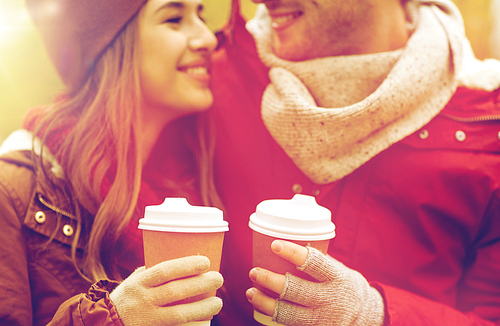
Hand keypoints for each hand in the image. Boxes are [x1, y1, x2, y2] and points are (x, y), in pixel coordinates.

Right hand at [110, 255, 222, 325]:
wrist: (106, 324)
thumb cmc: (128, 298)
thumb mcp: (134, 282)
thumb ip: (154, 273)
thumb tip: (184, 262)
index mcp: (139, 283)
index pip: (164, 271)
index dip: (186, 266)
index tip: (206, 262)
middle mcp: (142, 300)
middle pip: (174, 291)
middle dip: (200, 284)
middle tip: (219, 278)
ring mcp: (147, 319)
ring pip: (178, 313)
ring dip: (201, 307)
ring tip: (218, 302)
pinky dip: (193, 325)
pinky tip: (206, 320)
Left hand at [246, 240, 384, 325]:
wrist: (367, 316)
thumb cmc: (345, 286)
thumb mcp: (339, 270)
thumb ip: (317, 262)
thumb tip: (285, 243)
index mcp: (337, 277)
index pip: (314, 263)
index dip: (293, 253)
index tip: (274, 245)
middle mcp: (331, 299)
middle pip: (296, 290)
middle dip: (270, 280)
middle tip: (254, 271)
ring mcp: (323, 319)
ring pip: (288, 313)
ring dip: (265, 302)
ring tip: (251, 292)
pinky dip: (273, 318)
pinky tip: (261, 309)